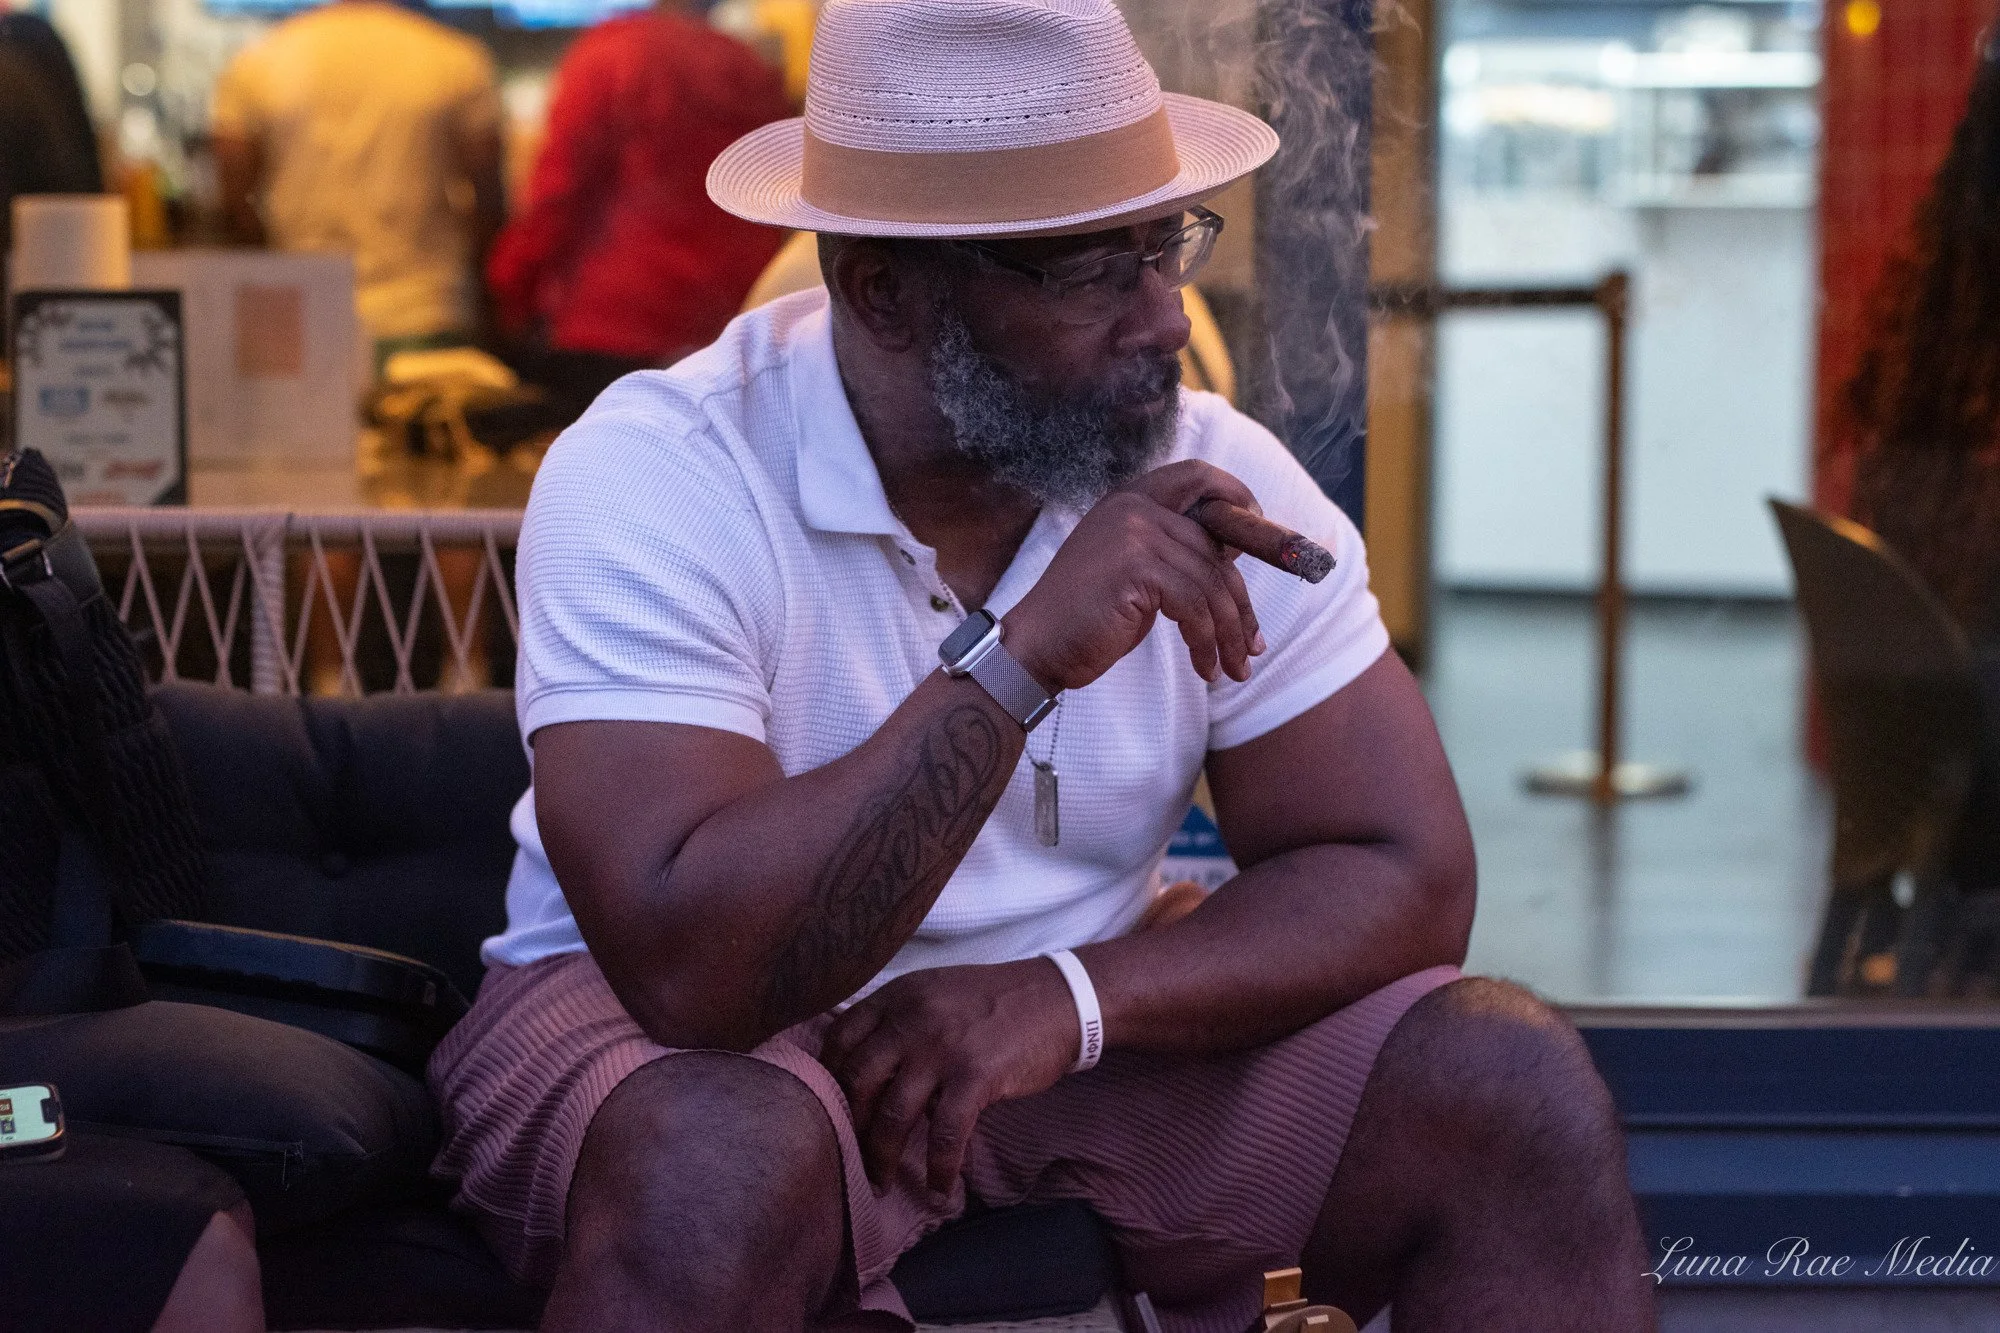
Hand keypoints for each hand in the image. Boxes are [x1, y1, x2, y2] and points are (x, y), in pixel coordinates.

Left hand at [820, 960, 1078, 1193]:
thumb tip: (867, 1077)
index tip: (830, 1109)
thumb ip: (899, 1022)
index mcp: (898, 996)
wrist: (1061, 998)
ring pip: (892, 1114)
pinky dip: (938, 1168)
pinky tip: (938, 1189)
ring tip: (882, 1182)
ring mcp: (943, 1047)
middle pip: (857, 1081)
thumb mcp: (935, 993)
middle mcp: (912, 1018)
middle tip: (853, 1155)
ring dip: (882, 1157)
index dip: (827, 1079)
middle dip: (851, 1127)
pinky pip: (944, 1134)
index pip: (840, 1038)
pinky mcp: (976, 1075)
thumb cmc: (996, 1002)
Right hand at [1004, 460, 1266, 692]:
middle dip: (1240, 604)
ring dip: (1228, 634)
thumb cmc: (1087, 618)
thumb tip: (1235, 556)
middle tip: (1252, 648)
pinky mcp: (1135, 568)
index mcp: (1131, 499)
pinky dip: (1206, 643)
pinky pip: (1195, 606)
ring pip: (1211, 584)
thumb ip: (1174, 553)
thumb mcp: (1135, 573)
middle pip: (1216, 548)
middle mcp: (1133, 506)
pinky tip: (1204, 668)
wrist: (1034, 648)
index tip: (1257, 542)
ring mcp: (1134, 533)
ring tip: (1231, 670)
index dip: (1237, 499)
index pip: (1199, 476)